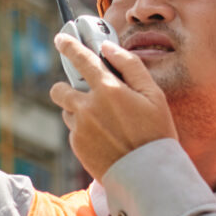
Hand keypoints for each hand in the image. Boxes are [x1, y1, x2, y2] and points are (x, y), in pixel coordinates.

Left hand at [47, 37, 176, 180]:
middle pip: (60, 89)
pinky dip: (86, 130)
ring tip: (106, 122)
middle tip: (84, 92)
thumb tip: (108, 49)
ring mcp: (80, 128)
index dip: (69, 46)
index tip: (61, 39)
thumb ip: (130, 66)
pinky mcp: (77, 147)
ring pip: (68, 111)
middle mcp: (88, 107)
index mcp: (108, 90)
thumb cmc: (156, 132)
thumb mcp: (153, 95)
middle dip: (66, 86)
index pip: (81, 59)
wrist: (149, 176)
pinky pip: (75, 131)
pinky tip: (107, 139)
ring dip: (79, 110)